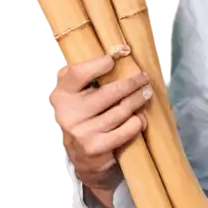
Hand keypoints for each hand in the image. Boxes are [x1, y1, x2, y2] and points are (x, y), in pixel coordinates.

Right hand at [48, 53, 152, 192]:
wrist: (80, 158)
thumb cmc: (83, 118)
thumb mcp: (77, 97)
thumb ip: (89, 77)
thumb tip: (121, 50)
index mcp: (60, 96)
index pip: (77, 73)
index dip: (97, 64)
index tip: (114, 59)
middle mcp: (67, 114)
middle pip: (109, 92)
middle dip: (132, 83)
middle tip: (144, 78)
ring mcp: (81, 132)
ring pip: (121, 110)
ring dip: (138, 100)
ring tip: (146, 94)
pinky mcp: (95, 147)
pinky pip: (127, 129)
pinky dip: (137, 122)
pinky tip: (141, 118)